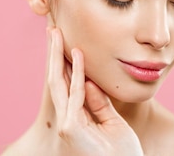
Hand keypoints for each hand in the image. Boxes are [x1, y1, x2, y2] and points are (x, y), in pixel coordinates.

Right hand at [47, 28, 142, 155]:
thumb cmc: (121, 154)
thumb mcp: (112, 123)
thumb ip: (100, 104)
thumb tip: (90, 81)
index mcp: (74, 118)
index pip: (66, 84)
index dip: (63, 62)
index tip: (62, 42)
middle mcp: (66, 119)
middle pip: (56, 80)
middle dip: (54, 54)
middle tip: (52, 29)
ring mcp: (67, 124)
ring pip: (59, 83)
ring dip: (58, 57)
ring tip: (56, 34)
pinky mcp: (71, 128)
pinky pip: (75, 94)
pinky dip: (77, 74)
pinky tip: (77, 56)